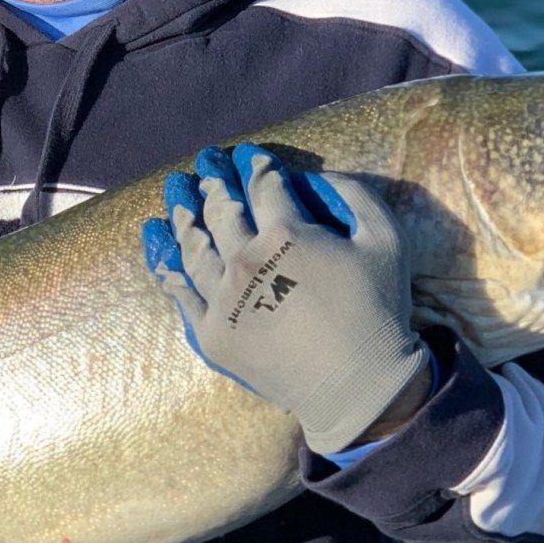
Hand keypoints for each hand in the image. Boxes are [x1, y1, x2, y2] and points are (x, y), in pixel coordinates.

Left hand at [143, 143, 429, 454]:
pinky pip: (181, 293)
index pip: (262, 187)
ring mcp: (223, 298)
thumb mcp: (386, 239)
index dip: (254, 166)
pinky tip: (158, 249)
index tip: (246, 155)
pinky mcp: (212, 333)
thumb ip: (354, 195)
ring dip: (182, 217)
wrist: (358, 387)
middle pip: (221, 210)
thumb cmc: (378, 310)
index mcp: (286, 233)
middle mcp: (245, 260)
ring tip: (175, 197)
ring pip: (193, 247)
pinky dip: (166, 267)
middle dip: (212, 181)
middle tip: (204, 164)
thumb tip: (318, 176)